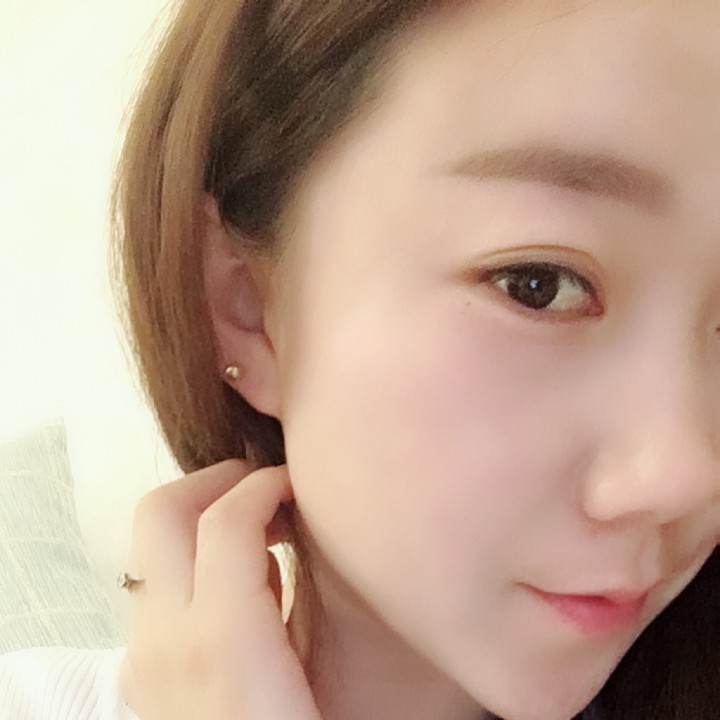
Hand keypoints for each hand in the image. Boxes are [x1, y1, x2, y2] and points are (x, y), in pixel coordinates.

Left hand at [119, 460, 322, 719]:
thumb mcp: (314, 671)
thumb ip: (304, 595)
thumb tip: (298, 528)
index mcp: (219, 639)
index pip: (226, 519)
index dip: (267, 483)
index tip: (300, 482)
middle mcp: (164, 637)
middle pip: (160, 510)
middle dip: (215, 479)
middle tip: (268, 486)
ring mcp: (144, 653)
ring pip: (152, 543)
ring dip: (203, 514)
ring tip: (262, 526)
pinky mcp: (142, 671)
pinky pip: (159, 583)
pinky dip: (196, 556)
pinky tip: (244, 580)